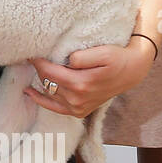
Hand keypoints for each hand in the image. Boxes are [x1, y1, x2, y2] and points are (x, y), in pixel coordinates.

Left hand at [26, 40, 154, 118]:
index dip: (38, 60)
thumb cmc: (117, 59)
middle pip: (47, 81)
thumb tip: (66, 60)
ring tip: (32, 68)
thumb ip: (81, 57)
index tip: (30, 51)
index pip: (49, 71)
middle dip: (38, 67)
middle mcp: (76, 99)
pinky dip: (41, 100)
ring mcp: (77, 107)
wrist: (132, 72)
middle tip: (32, 55)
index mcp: (80, 84)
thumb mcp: (103, 53)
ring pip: (49, 92)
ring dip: (40, 80)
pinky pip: (54, 108)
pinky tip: (29, 92)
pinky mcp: (79, 111)